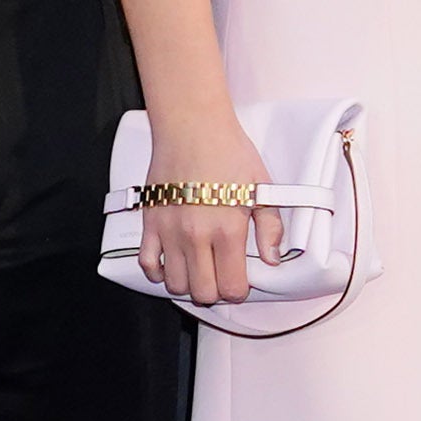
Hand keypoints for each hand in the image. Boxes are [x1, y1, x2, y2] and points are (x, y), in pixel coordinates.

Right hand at [134, 116, 283, 309]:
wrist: (192, 127)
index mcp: (228, 230)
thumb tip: (273, 259)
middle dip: (214, 291)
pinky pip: (147, 264)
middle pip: (201, 292)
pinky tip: (172, 262)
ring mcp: (170, 232)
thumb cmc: (229, 153)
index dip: (239, 290)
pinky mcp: (150, 223)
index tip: (240, 279)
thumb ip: (271, 227)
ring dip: (188, 282)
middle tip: (220, 275)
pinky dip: (158, 271)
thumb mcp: (262, 187)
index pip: (231, 287)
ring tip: (199, 267)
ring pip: (175, 284)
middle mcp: (197, 236)